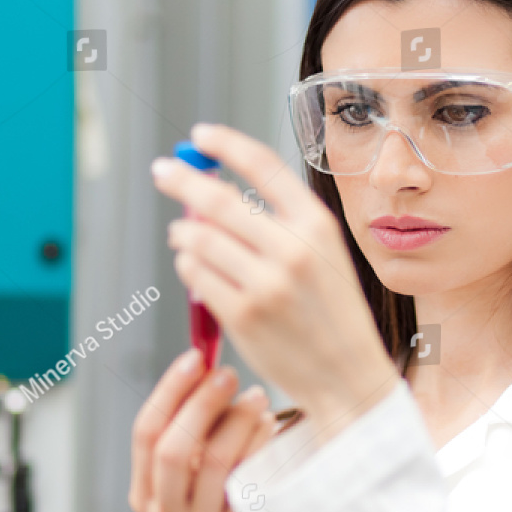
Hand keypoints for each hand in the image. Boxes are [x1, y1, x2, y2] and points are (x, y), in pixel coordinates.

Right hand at [128, 349, 274, 511]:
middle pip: (172, 450)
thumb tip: (206, 364)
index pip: (146, 435)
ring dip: (236, 420)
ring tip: (255, 398)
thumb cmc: (221, 502)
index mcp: (145, 497)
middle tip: (227, 374)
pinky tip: (270, 426)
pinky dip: (259, 443)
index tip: (195, 357)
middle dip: (201, 403)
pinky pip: (249, 478)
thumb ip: (191, 426)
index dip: (170, 391)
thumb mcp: (193, 470)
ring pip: (214, 463)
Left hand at [152, 123, 401, 439]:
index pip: (263, 166)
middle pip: (219, 199)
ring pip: (199, 239)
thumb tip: (216, 190)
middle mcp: (293, 250)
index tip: (200, 135)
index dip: (226, 144)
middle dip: (183, 180)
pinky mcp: (243, 315)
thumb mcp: (324, 256)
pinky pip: (196, 276)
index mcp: (318, 225)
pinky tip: (197, 271)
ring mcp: (267, 284)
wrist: (348, 375)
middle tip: (163, 171)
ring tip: (183, 235)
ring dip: (183, 233)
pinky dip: (189, 267)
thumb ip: (280, 223)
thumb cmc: (333, 315)